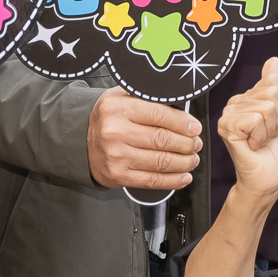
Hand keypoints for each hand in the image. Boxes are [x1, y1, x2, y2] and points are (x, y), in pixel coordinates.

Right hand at [88, 87, 203, 191]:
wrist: (80, 141)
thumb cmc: (109, 117)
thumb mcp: (122, 96)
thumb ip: (147, 96)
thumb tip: (180, 100)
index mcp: (119, 108)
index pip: (159, 115)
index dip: (183, 123)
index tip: (196, 127)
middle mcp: (115, 132)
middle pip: (162, 140)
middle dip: (187, 144)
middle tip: (197, 144)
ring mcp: (116, 156)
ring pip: (160, 161)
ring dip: (184, 162)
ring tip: (193, 158)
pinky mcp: (117, 176)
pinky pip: (151, 180)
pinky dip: (172, 180)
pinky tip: (184, 176)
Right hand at [216, 58, 277, 203]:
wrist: (269, 177)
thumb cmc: (275, 151)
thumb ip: (275, 85)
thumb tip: (272, 61)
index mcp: (247, 98)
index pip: (273, 81)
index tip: (274, 123)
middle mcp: (235, 103)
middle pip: (271, 92)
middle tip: (267, 135)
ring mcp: (228, 114)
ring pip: (266, 106)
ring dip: (270, 128)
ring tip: (260, 141)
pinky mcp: (227, 127)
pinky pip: (256, 119)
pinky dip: (261, 135)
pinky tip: (253, 145)